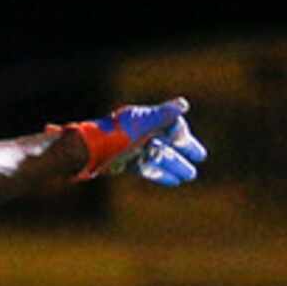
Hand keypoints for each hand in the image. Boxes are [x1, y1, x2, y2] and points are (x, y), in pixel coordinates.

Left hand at [52, 97, 208, 184]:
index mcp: (142, 119)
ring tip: (191, 175)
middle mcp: (138, 132)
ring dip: (175, 165)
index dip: (181, 134)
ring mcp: (132, 148)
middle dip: (184, 148)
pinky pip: (147, 168)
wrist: (86, 153)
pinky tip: (174, 181)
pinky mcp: (125, 163)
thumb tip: (184, 104)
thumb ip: (164, 115)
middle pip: (166, 140)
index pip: (169, 123)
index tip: (189, 145)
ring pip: (158, 156)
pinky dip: (161, 174)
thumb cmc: (113, 136)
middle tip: (201, 157)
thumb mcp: (141, 124)